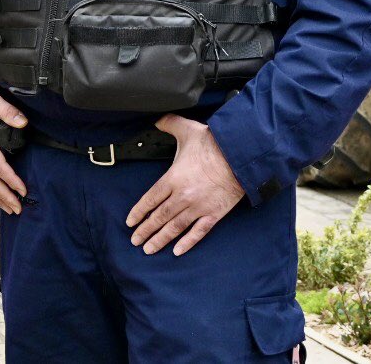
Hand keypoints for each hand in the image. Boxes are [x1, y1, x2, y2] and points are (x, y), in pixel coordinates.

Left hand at [126, 115, 244, 256]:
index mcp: (173, 179)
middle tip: (135, 241)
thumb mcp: (187, 129)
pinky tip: (178, 251)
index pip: (150, 200)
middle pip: (159, 217)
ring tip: (149, 249)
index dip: (139, 212)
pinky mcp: (214, 213)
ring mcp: (198, 207)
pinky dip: (187, 243)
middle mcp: (182, 196)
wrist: (240, 156)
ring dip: (160, 240)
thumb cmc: (213, 143)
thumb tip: (157, 119)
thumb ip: (169, 124)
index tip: (130, 222)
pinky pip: (198, 232)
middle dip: (145, 230)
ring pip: (175, 228)